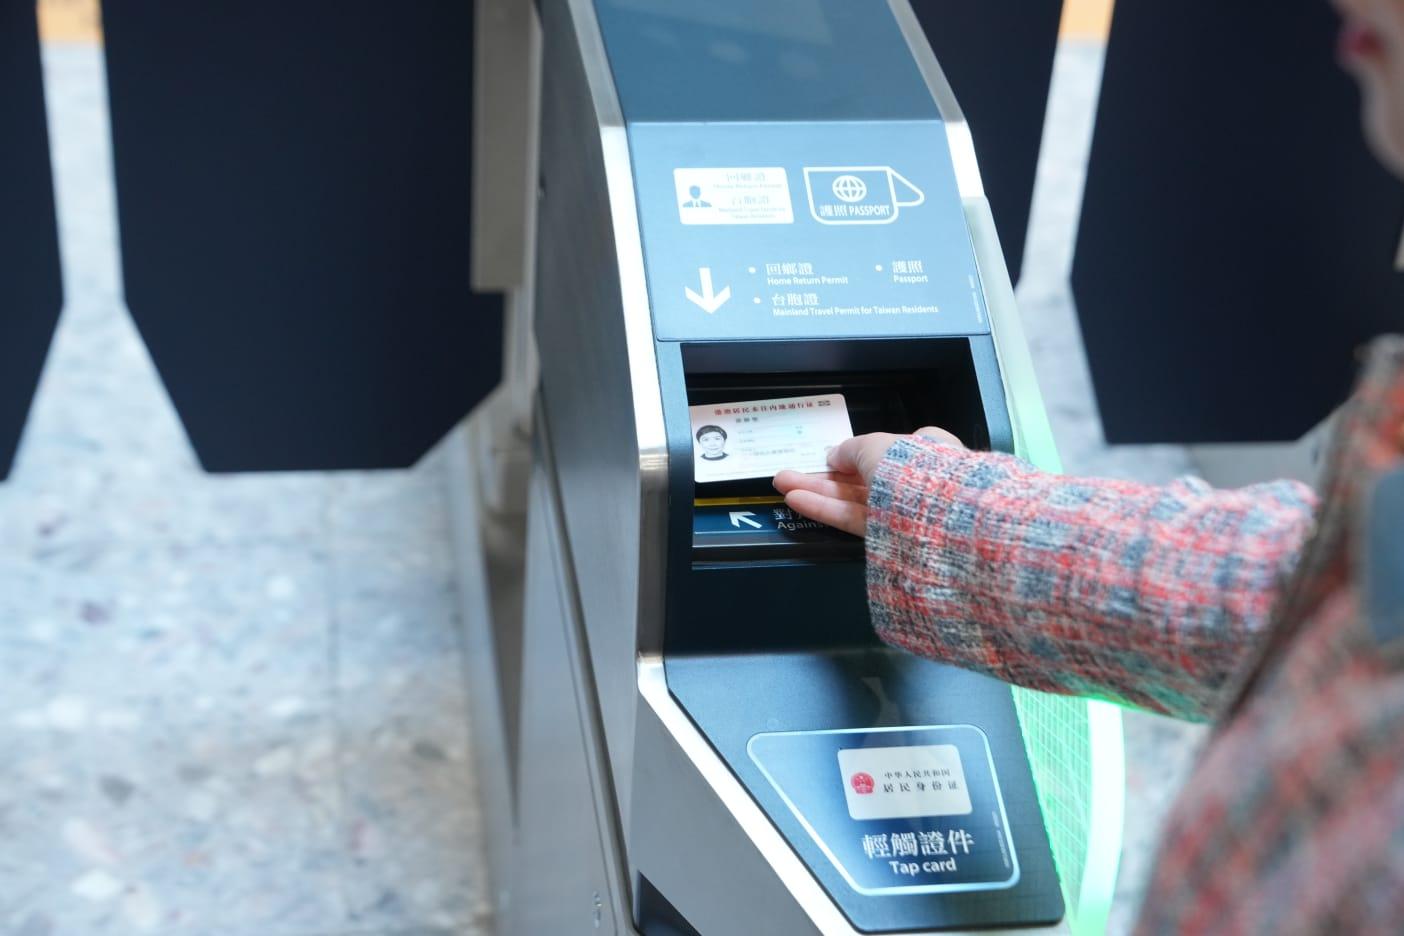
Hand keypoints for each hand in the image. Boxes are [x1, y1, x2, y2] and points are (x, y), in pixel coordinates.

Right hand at [773, 427, 962, 536]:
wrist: (942, 518)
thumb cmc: (914, 469)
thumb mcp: (876, 445)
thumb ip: (850, 449)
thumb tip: (834, 455)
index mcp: (925, 450)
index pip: (885, 449)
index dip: (854, 453)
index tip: (829, 457)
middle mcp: (915, 481)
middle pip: (861, 476)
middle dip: (824, 475)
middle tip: (789, 474)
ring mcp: (902, 511)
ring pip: (853, 498)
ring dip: (817, 492)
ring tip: (783, 486)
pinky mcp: (890, 537)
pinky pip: (855, 518)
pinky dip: (828, 510)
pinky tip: (799, 502)